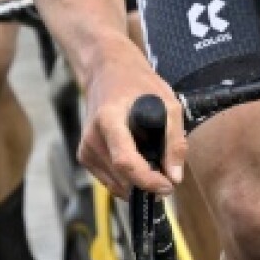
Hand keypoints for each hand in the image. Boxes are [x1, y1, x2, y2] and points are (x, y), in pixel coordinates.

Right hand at [79, 48, 185, 198]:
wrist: (107, 74)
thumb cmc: (139, 86)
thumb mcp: (168, 104)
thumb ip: (174, 140)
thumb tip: (175, 176)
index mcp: (109, 120)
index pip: (125, 162)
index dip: (147, 180)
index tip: (168, 185)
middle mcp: (92, 138)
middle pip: (122, 177)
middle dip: (148, 183)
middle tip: (167, 174)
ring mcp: (85, 149)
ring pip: (117, 184)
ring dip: (138, 182)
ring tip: (152, 161)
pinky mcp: (85, 157)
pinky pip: (110, 181)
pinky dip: (127, 179)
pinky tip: (137, 160)